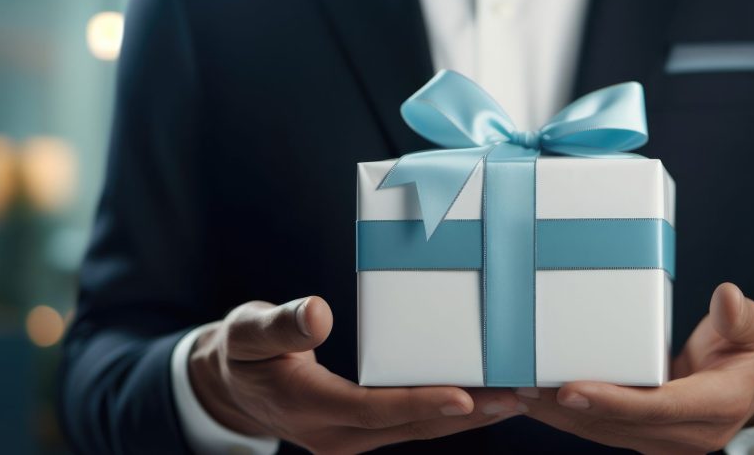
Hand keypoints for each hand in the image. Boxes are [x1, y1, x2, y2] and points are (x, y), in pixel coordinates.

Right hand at [188, 296, 525, 453]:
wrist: (233, 388)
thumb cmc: (242, 352)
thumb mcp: (247, 331)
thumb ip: (280, 325)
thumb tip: (318, 314)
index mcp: (309, 408)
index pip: (374, 409)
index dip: (419, 403)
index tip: (465, 397)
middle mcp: (336, 435)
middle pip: (411, 426)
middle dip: (468, 413)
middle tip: (520, 394)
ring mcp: (352, 439)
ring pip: (419, 429)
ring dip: (469, 416)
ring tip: (519, 396)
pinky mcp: (364, 432)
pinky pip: (413, 424)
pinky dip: (450, 412)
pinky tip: (485, 397)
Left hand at [516, 283, 753, 453]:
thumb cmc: (748, 351)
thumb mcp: (753, 329)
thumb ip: (739, 317)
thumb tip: (726, 297)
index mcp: (717, 406)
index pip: (657, 407)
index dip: (613, 401)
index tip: (571, 389)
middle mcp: (689, 435)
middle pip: (617, 425)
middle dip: (566, 409)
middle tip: (520, 387)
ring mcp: (665, 442)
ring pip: (601, 432)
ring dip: (556, 416)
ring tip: (513, 395)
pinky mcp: (645, 438)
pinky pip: (600, 430)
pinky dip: (566, 416)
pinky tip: (532, 401)